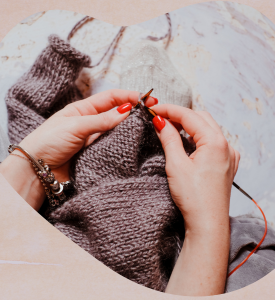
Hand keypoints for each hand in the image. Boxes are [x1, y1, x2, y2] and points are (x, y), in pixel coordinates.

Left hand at [0, 89, 156, 209]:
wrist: (37, 170)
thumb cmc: (48, 141)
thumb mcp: (75, 126)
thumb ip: (101, 120)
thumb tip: (127, 111)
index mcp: (83, 109)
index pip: (111, 98)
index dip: (129, 96)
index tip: (146, 99)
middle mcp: (91, 122)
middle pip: (117, 113)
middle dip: (134, 111)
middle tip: (151, 112)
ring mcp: (95, 138)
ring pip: (117, 130)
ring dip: (131, 127)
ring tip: (147, 127)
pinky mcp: (97, 154)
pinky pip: (113, 146)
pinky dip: (124, 143)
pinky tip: (134, 142)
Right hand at [152, 105, 239, 232]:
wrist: (208, 223)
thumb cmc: (194, 198)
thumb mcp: (176, 164)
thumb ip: (169, 138)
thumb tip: (160, 121)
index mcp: (216, 142)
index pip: (189, 116)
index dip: (169, 110)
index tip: (153, 109)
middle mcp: (226, 145)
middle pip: (201, 118)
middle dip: (180, 115)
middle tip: (160, 117)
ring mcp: (229, 154)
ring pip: (208, 128)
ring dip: (189, 125)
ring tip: (170, 127)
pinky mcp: (227, 163)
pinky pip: (213, 141)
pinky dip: (199, 136)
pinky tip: (188, 141)